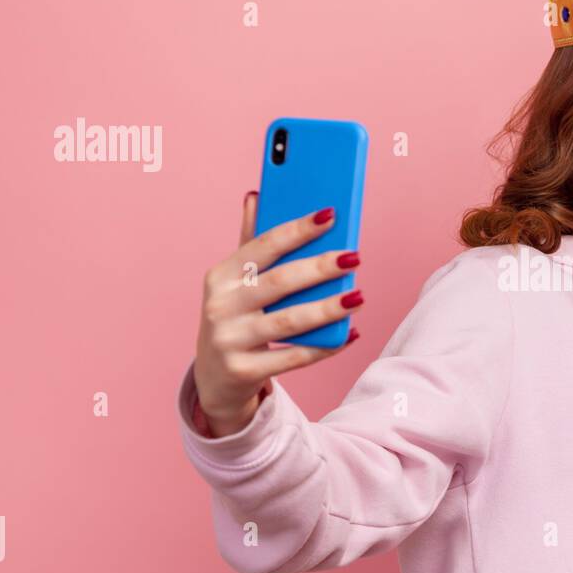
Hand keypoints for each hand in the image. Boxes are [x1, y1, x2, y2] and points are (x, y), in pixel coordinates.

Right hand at [193, 191, 364, 436]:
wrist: (214, 377)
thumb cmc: (235, 317)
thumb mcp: (235, 281)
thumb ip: (251, 242)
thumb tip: (257, 195)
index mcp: (220, 276)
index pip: (262, 246)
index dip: (297, 230)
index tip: (330, 215)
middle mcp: (220, 306)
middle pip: (278, 282)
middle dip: (319, 268)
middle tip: (354, 257)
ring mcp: (230, 341)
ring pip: (288, 322)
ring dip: (327, 309)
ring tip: (358, 296)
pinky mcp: (244, 371)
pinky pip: (294, 357)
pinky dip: (325, 346)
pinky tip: (350, 333)